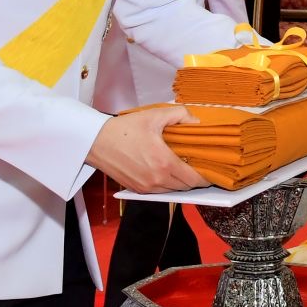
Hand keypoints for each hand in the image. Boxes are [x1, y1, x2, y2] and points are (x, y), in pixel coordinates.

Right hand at [86, 105, 207, 193]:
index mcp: (163, 162)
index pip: (194, 179)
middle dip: (194, 179)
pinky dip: (166, 184)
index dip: (205, 177)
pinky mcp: (136, 190)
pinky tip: (165, 171)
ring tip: (182, 167)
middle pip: (186, 187)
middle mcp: (156, 179)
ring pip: (173, 191)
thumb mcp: (154, 115)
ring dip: (180, 182)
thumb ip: (179, 114)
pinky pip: (159, 192)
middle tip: (197, 166)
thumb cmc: (124, 129)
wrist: (96, 141)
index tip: (210, 170)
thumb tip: (196, 121)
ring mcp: (145, 187)